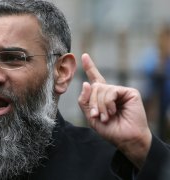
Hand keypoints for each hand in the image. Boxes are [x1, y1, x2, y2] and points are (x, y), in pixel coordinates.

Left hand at [78, 53, 151, 167]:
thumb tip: (86, 83)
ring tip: (107, 116)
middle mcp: (111, 91)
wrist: (125, 138)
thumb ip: (85, 101)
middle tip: (97, 116)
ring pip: (101, 89)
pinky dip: (108, 103)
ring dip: (100, 105)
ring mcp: (120, 91)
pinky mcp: (129, 92)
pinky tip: (114, 111)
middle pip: (93, 87)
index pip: (95, 79)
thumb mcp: (91, 116)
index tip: (84, 56)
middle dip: (92, 102)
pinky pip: (111, 91)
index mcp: (102, 96)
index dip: (90, 67)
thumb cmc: (110, 129)